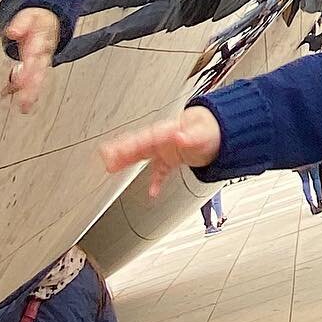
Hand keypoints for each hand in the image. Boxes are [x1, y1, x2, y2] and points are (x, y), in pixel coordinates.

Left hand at [1, 8, 61, 113]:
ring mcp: (42, 64)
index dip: (30, 62)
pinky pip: (35, 84)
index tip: (22, 72)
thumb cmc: (38, 23)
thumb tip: (12, 31)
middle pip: (39, 71)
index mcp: (41, 41)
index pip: (36, 52)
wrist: (50, 25)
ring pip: (38, 80)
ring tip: (24, 107)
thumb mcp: (30, 16)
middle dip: (31, 84)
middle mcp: (43, 55)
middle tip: (24, 97)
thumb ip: (21, 23)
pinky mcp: (38, 70)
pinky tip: (25, 108)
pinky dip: (31, 97)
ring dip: (31, 93)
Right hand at [100, 104, 221, 173]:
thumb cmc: (209, 129)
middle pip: (137, 145)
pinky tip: (152, 193)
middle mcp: (163, 140)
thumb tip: (178, 137)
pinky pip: (160, 170)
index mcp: (167, 131)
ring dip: (128, 162)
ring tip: (111, 167)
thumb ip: (189, 137)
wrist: (218, 131)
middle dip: (120, 151)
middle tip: (104, 156)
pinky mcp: (171, 158)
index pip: (143, 138)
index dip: (128, 144)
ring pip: (142, 156)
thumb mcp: (202, 132)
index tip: (114, 148)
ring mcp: (165, 149)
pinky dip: (156, 181)